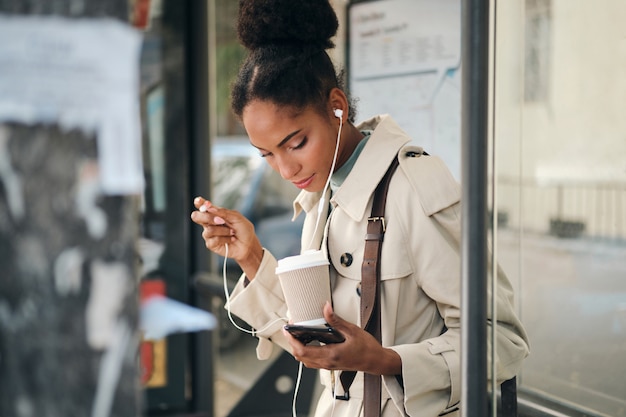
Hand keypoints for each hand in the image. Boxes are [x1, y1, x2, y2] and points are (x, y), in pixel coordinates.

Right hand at [190, 196, 263, 278]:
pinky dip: (225, 239)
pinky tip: (231, 239)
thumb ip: (223, 212)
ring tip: (232, 232)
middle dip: (207, 217)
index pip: (202, 206)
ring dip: (223, 231)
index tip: (199, 201)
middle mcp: (209, 222)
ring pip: (209, 230)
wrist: (249, 244)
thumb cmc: (243, 229)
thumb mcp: (236, 217)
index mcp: (214, 213)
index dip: (199, 203)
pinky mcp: (211, 244)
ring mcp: (209, 234)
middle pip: (196, 217)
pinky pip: (214, 240)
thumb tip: (210, 208)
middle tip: (221, 220)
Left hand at [283, 302, 401, 374]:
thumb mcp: (352, 330)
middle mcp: (327, 363)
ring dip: (298, 348)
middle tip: (290, 330)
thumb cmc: (367, 348)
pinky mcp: (330, 365)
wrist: (376, 361)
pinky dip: (306, 352)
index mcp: (331, 355)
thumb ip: (336, 320)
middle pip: (300, 356)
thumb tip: (326, 308)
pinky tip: (308, 341)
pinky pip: (312, 361)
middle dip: (292, 343)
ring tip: (297, 334)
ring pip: (305, 360)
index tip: (287, 330)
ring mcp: (328, 365)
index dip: (292, 340)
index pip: (303, 350)